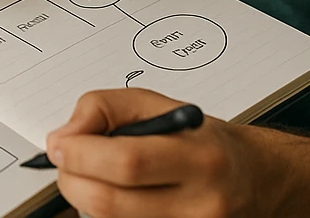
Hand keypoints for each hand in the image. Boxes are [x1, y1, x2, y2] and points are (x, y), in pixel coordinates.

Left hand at [46, 89, 282, 217]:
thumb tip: (63, 139)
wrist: (253, 178)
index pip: (125, 162)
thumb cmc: (198, 137)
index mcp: (198, 157)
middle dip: (73, 181)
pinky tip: (113, 197)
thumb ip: (103, 108)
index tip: (57, 145)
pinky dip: (107, 217)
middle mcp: (202, 205)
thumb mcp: (153, 103)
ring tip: (90, 176)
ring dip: (86, 201)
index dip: (79, 154)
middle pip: (113, 204)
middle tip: (64, 163)